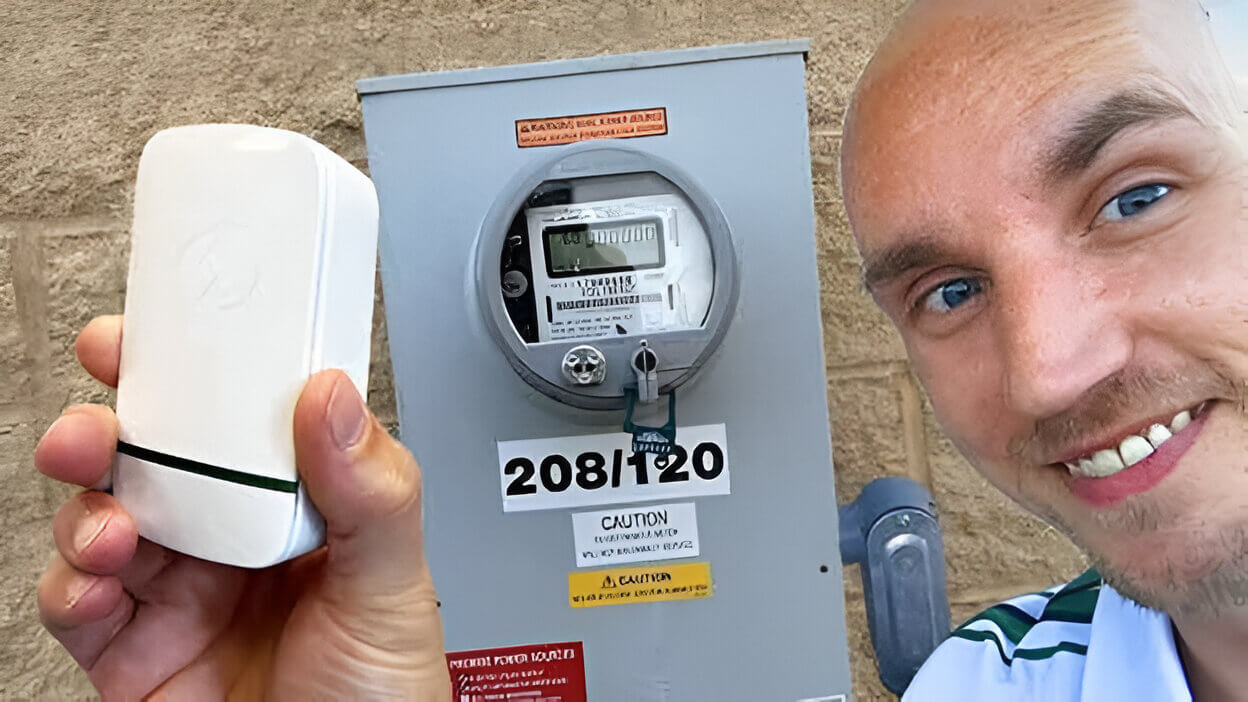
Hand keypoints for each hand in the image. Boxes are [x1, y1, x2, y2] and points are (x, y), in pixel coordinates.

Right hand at [34, 315, 451, 699]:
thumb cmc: (385, 696)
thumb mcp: (396, 583)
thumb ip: (374, 491)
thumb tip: (333, 398)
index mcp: (300, 505)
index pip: (244, 420)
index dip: (202, 372)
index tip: (170, 331)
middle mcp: (232, 539)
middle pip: (157, 456)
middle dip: (116, 424)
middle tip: (104, 417)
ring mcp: (178, 591)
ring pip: (103, 514)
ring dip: (86, 502)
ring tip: (108, 519)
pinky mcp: (132, 649)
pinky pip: (76, 601)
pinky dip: (68, 583)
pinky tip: (94, 580)